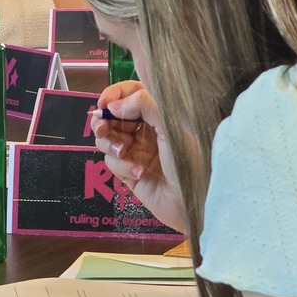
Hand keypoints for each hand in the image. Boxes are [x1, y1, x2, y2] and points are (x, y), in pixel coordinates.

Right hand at [89, 80, 186, 231]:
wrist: (193, 202)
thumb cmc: (189, 161)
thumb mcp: (170, 126)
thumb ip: (144, 105)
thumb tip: (113, 105)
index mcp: (156, 114)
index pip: (129, 94)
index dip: (113, 95)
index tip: (104, 103)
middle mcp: (143, 130)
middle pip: (111, 116)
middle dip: (103, 121)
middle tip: (102, 128)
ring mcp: (134, 151)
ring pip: (105, 139)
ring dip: (109, 144)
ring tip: (123, 151)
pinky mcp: (127, 172)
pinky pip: (111, 162)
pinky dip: (122, 165)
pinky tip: (139, 172)